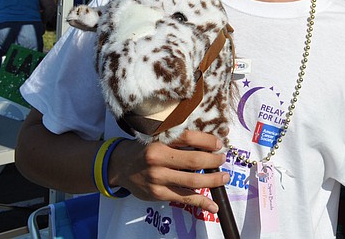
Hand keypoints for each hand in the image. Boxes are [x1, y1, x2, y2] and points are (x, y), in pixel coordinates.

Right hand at [109, 130, 229, 213]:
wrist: (120, 167)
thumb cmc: (144, 150)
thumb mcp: (158, 138)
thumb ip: (178, 141)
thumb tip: (208, 143)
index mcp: (159, 142)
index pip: (188, 137)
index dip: (207, 141)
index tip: (219, 144)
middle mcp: (158, 160)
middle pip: (194, 160)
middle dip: (213, 160)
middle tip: (222, 159)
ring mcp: (158, 179)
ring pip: (192, 180)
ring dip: (213, 180)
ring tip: (224, 178)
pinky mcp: (159, 194)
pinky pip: (184, 198)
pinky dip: (201, 202)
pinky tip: (213, 206)